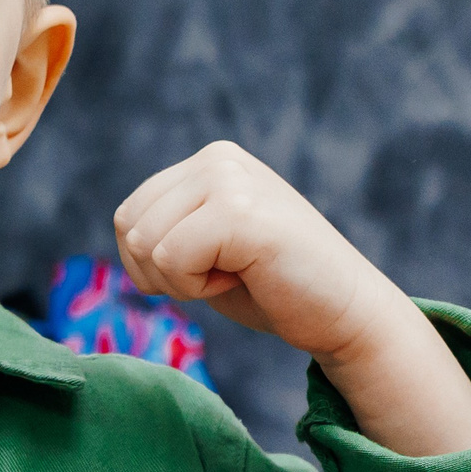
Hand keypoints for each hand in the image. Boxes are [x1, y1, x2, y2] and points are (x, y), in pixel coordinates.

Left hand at [115, 141, 470, 453]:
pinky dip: (198, 287)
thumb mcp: (211, 244)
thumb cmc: (277, 287)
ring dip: (183, 281)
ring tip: (236, 274)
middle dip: (163, 273)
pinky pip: (170, 259)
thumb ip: (170, 226)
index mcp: (210, 161)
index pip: (127, 215)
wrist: (346, 313)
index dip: (153, 264)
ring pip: (144, 244)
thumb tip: (123, 229)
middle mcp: (217, 159)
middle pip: (128, 228)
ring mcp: (229, 180)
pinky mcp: (238, 212)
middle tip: (224, 276)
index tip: (210, 269)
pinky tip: (244, 278)